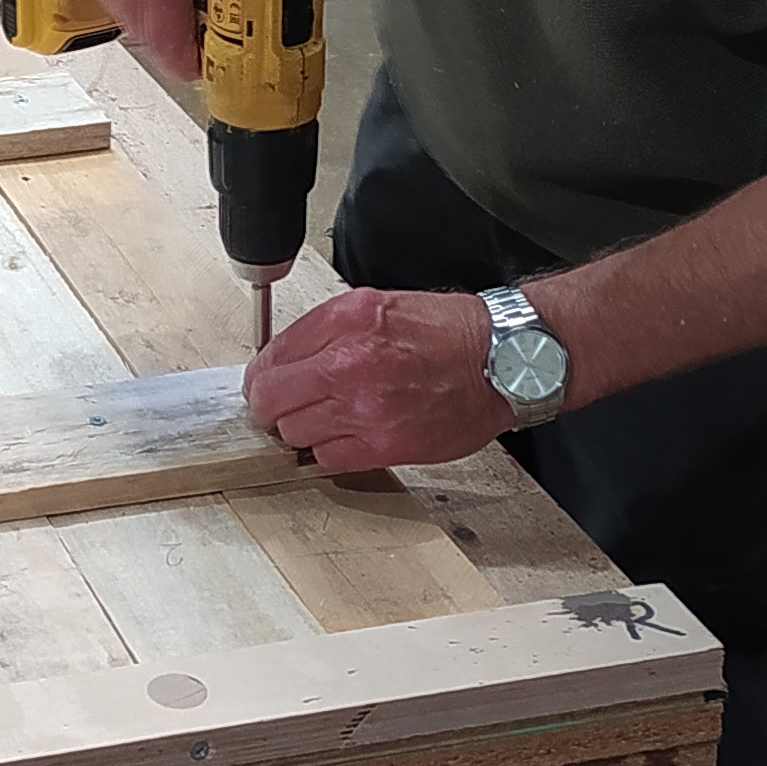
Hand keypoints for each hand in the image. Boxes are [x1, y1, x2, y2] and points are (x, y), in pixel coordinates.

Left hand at [244, 286, 512, 472]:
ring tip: (324, 420)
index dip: (263, 375)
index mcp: (346, 319)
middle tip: (283, 407)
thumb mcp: (378, 306)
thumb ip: (327, 330)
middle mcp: (349, 362)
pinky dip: (328, 452)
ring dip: (301, 430)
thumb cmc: (449, 333)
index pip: (272, 355)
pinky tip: (346, 437)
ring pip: (293, 433)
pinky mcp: (383, 445)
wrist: (503, 361)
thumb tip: (286, 359)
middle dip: (272, 405)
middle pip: (271, 399)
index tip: (266, 384)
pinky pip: (326, 459)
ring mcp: (364, 407)